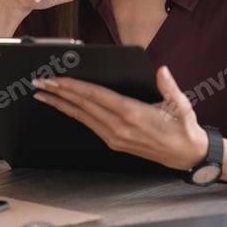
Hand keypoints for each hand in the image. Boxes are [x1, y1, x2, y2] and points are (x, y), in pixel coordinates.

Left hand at [32, 66, 208, 170]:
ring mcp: (115, 137)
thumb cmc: (183, 128)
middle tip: (39, 83)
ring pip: (82, 117)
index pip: (96, 96)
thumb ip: (169, 86)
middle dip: (59, 93)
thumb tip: (161, 71)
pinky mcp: (115, 142)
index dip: (73, 87)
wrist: (187, 155)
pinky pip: (89, 125)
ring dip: (61, 105)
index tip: (56, 79)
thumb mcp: (181, 105)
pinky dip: (74, 114)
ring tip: (44, 95)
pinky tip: (65, 108)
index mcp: (132, 114)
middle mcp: (119, 127)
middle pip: (83, 106)